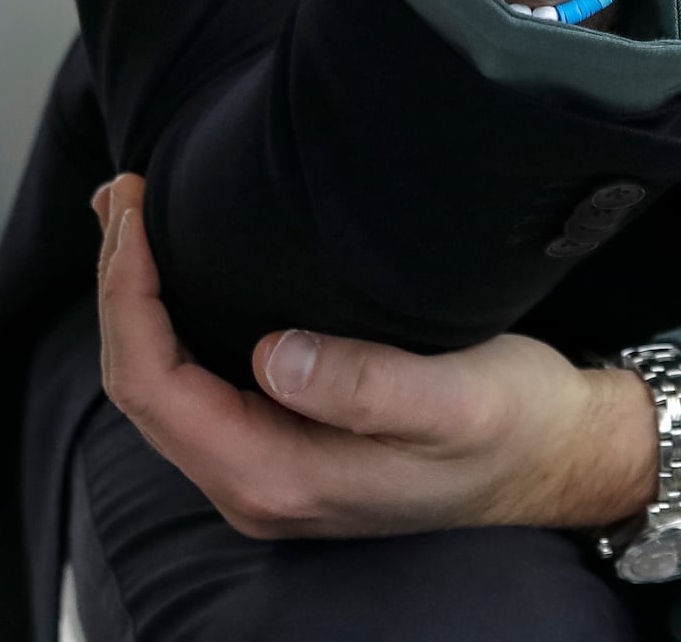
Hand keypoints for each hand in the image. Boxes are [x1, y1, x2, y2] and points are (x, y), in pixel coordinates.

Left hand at [94, 178, 656, 538]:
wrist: (560, 457)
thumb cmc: (513, 424)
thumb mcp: (455, 399)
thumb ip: (365, 387)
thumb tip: (274, 356)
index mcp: (279, 476)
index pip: (156, 386)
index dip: (128, 296)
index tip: (136, 212)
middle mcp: (257, 486)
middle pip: (142, 388)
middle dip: (120, 287)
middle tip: (125, 194)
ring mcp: (268, 470)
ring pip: (164, 388)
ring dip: (138, 303)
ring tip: (133, 218)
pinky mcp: (287, 445)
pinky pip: (195, 388)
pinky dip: (170, 322)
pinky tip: (178, 274)